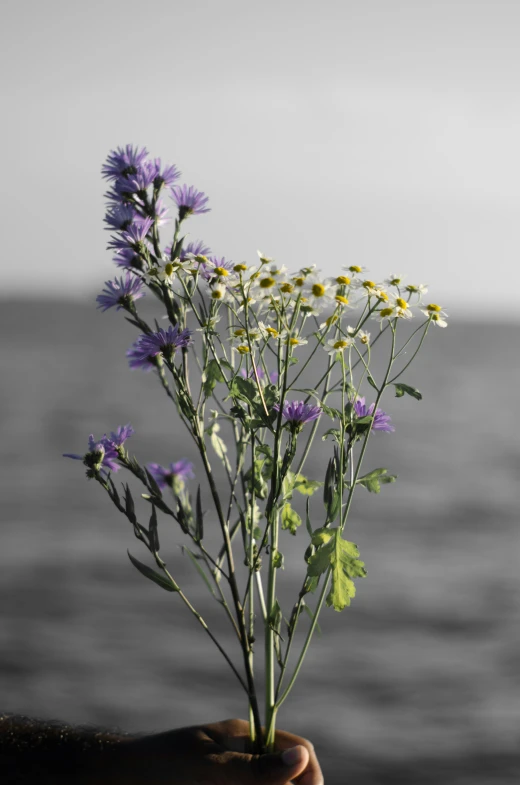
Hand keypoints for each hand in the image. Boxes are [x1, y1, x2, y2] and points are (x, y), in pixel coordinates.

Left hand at [105, 717, 323, 784]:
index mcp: (248, 739)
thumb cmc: (160, 765)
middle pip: (284, 780)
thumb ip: (253, 769)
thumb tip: (302, 759)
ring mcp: (234, 781)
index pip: (298, 750)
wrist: (118, 780)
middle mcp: (247, 761)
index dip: (309, 774)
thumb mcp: (208, 767)